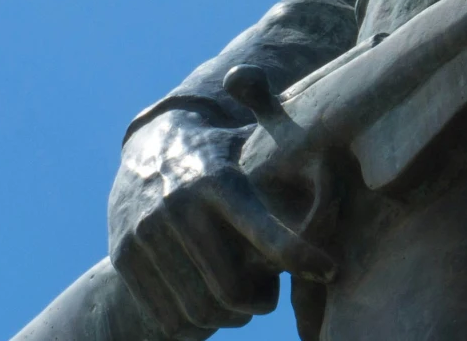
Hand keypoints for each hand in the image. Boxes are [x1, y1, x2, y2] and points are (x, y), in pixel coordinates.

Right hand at [107, 108, 332, 338]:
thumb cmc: (223, 152)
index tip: (330, 270)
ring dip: (229, 317)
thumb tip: (341, 165)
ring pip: (199, 308)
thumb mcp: (252, 144)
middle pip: (230, 287)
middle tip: (270, 299)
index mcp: (218, 179)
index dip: (301, 257)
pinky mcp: (124, 256)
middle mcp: (179, 205)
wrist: (149, 147)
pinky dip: (193, 323)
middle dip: (261, 302)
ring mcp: (146, 232)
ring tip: (242, 303)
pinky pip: (166, 315)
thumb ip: (291, 156)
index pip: (265, 232)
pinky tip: (209, 307)